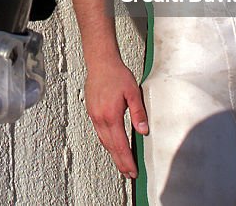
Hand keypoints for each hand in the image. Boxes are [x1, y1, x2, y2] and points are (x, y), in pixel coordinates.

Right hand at [85, 61, 148, 178]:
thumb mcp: (133, 92)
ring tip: (121, 163)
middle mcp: (100, 118)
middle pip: (110, 147)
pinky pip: (99, 133)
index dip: (127, 159)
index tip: (132, 171)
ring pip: (103, 141)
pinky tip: (112, 145)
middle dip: (120, 162)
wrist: (100, 63)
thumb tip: (143, 131)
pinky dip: (107, 143)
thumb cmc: (117, 74)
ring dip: (113, 154)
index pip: (120, 144)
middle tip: (128, 174)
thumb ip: (138, 113)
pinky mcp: (92, 112)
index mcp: (111, 115)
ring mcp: (94, 115)